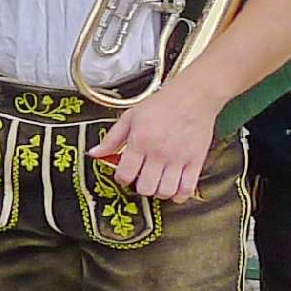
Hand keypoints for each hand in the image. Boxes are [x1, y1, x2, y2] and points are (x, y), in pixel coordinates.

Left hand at [89, 80, 221, 202]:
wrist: (194, 96)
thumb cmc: (162, 104)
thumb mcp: (130, 117)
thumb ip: (111, 138)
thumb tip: (94, 153)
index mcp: (141, 141)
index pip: (125, 174)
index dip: (122, 178)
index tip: (125, 175)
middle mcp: (159, 152)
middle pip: (145, 188)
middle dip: (140, 187)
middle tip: (141, 179)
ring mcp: (179, 158)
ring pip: (165, 191)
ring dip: (158, 192)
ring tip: (157, 182)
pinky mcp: (196, 161)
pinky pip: (187, 188)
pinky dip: (179, 194)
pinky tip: (174, 188)